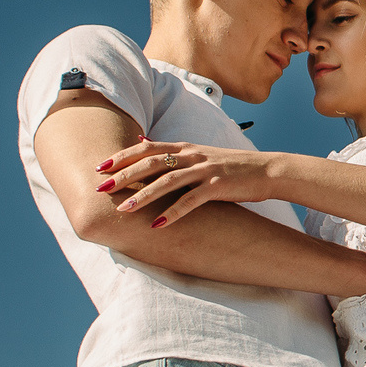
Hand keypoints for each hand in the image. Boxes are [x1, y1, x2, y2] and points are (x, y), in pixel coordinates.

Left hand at [96, 140, 284, 226]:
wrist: (267, 171)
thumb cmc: (231, 166)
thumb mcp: (199, 153)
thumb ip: (171, 150)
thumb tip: (142, 141)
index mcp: (185, 147)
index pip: (147, 148)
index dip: (122, 156)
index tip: (99, 167)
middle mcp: (192, 155)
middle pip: (151, 163)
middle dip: (123, 176)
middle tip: (101, 188)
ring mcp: (205, 170)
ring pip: (167, 182)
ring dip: (142, 196)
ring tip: (122, 210)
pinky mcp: (218, 186)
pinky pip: (191, 201)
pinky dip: (173, 213)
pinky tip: (158, 225)